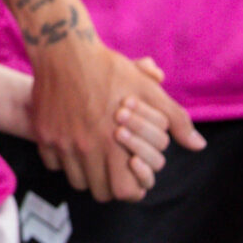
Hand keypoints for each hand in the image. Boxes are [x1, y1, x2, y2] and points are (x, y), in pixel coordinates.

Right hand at [31, 43, 204, 202]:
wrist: (64, 50)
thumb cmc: (110, 69)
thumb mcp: (148, 91)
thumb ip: (176, 121)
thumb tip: (198, 145)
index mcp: (115, 142)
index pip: (125, 192)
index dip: (132, 187)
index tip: (132, 173)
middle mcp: (87, 148)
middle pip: (100, 192)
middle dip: (109, 184)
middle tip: (113, 166)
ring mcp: (62, 144)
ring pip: (77, 182)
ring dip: (87, 174)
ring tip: (94, 155)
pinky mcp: (43, 136)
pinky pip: (54, 164)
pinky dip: (64, 160)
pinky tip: (72, 143)